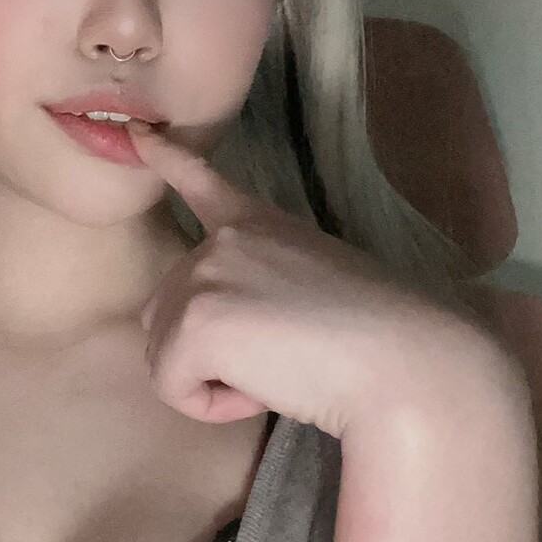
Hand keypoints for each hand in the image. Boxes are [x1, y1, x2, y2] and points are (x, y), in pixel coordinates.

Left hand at [128, 121, 498, 439]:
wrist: (405, 360)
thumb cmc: (379, 339)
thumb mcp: (313, 287)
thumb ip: (260, 288)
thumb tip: (232, 332)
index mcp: (258, 225)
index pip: (201, 183)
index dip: (166, 160)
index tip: (137, 134)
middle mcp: (222, 241)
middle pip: (164, 312)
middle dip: (203, 351)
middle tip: (277, 362)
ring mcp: (204, 277)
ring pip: (165, 355)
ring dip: (211, 382)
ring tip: (278, 375)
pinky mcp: (196, 325)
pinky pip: (175, 388)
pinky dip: (212, 407)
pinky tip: (264, 394)